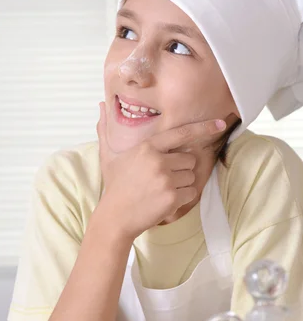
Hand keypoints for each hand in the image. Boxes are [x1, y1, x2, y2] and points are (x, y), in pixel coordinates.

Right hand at [96, 102, 225, 239]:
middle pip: (189, 159)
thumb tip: (100, 103)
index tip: (220, 123)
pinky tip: (164, 201)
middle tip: (160, 179)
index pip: (181, 133)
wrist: (115, 217)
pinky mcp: (171, 197)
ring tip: (160, 190)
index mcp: (147, 147)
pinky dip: (182, 199)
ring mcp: (165, 179)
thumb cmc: (115, 185)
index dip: (203, 128)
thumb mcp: (108, 155)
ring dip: (181, 185)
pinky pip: (191, 193)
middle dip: (180, 170)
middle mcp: (158, 160)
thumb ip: (106, 130)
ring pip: (191, 177)